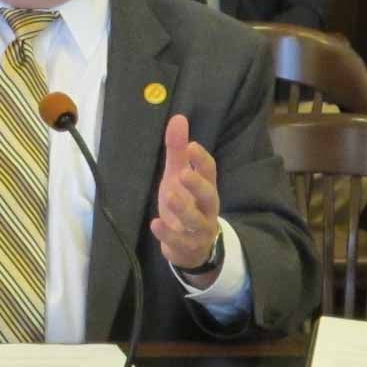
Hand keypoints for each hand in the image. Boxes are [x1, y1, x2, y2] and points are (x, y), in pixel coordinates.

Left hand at [150, 115, 221, 286]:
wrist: (191, 248)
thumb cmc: (185, 205)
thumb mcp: (177, 176)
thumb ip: (177, 150)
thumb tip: (178, 118)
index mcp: (206, 189)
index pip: (210, 172)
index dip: (202, 160)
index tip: (191, 145)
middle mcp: (207, 209)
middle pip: (210, 197)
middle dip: (198, 185)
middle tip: (183, 173)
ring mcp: (199, 230)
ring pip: (196, 221)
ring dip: (183, 209)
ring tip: (169, 195)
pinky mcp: (187, 247)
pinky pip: (179, 242)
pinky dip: (168, 234)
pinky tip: (155, 223)